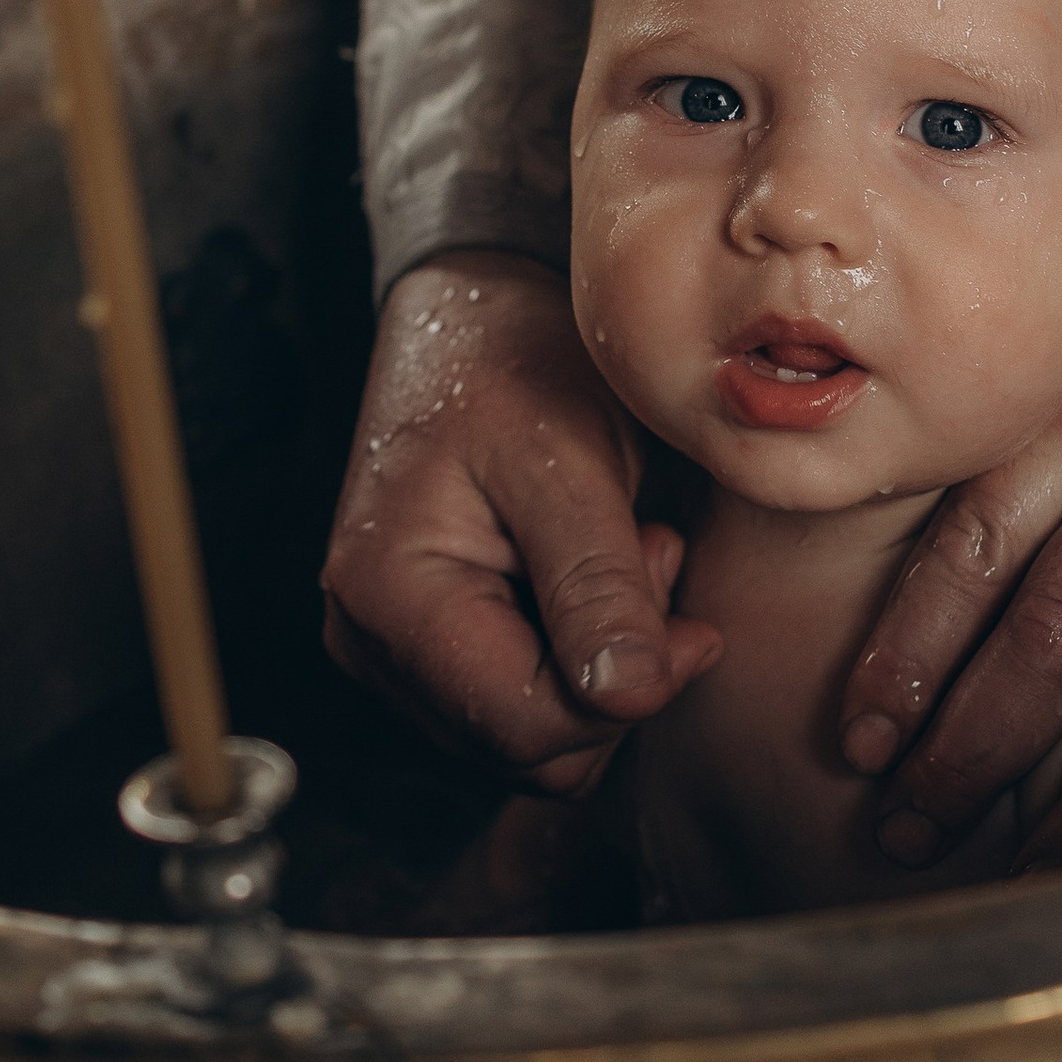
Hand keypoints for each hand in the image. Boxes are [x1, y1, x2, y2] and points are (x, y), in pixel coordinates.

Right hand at [322, 254, 719, 791]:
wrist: (470, 316)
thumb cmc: (512, 364)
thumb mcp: (570, 461)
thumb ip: (599, 583)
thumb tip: (633, 697)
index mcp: (387, 596)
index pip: (522, 725)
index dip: (625, 695)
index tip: (691, 620)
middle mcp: (369, 641)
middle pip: (527, 746)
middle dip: (614, 676)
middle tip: (650, 557)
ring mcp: (391, 651)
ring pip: (531, 737)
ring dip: (602, 664)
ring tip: (623, 553)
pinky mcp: (425, 647)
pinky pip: (520, 703)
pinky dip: (577, 656)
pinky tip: (592, 574)